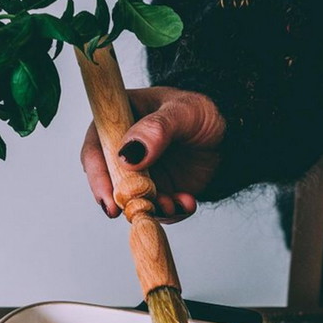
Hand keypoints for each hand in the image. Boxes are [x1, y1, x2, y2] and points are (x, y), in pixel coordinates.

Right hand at [81, 87, 224, 221]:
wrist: (227, 136)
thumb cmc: (200, 113)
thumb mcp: (183, 111)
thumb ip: (155, 129)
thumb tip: (127, 156)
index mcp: (119, 120)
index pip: (96, 148)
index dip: (97, 174)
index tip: (109, 197)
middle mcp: (123, 150)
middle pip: (109, 182)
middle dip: (123, 201)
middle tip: (137, 212)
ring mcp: (139, 174)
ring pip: (133, 201)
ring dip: (151, 209)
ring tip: (174, 204)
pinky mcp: (157, 192)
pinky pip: (158, 209)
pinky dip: (172, 212)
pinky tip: (187, 202)